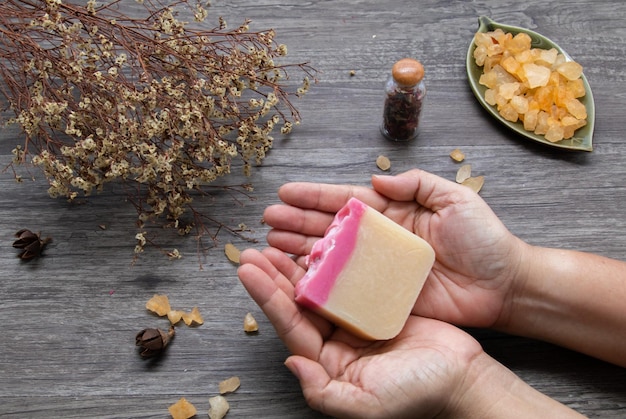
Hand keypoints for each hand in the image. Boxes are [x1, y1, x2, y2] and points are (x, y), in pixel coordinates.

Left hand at [237, 247, 486, 418]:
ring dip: (297, 267)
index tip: (247, 270)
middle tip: (253, 251)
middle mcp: (336, 342)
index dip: (267, 298)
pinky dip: (332, 264)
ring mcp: (356, 322)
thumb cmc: (417, 395)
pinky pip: (348, 282)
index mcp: (328, 364)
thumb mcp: (366, 405)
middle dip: (273, 278)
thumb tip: (290, 362)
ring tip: (275, 244)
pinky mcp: (376, 306)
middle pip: (298, 305)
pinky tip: (320, 246)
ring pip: (319, 290)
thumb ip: (323, 392)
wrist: (462, 379)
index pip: (290, 326)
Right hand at [262, 169, 528, 328]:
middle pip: (330, 228)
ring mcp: (379, 269)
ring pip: (332, 258)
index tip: (285, 192)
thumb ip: (417, 184)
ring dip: (300, 250)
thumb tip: (376, 180)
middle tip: (268, 221)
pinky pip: (347, 289)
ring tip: (272, 245)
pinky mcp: (384, 296)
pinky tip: (298, 277)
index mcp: (394, 212)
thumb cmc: (484, 240)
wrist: (504, 285)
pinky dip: (321, 283)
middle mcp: (380, 240)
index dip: (315, 196)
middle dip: (297, 223)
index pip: (346, 201)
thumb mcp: (455, 199)